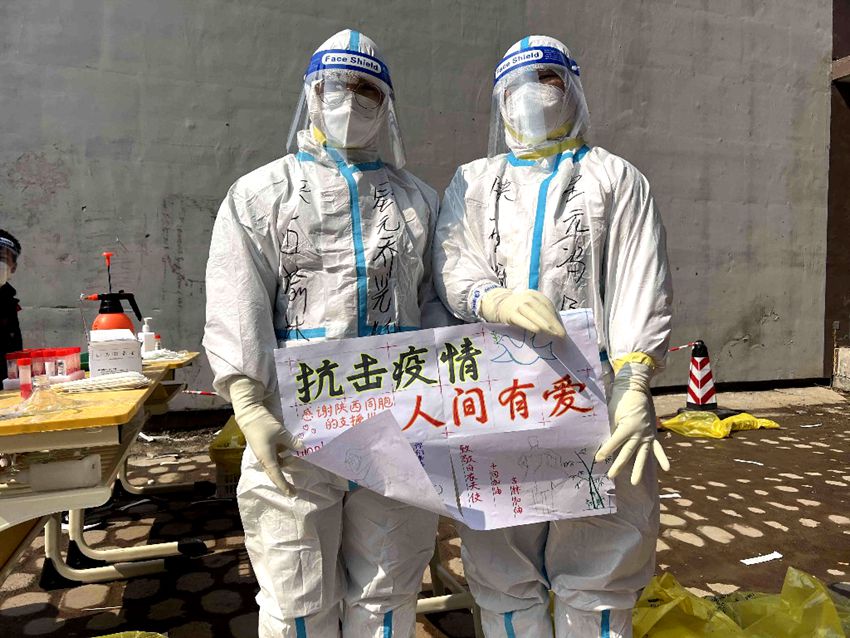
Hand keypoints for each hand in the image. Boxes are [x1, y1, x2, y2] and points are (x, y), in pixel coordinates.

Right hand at [227, 376, 303, 495]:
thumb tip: (302, 448)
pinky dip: (283, 455)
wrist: (250, 415)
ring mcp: (264, 453)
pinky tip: (290, 448)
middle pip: (275, 474)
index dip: (284, 486)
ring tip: (297, 456)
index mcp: (267, 458)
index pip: (277, 476)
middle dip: (284, 482)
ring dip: (286, 463)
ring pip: (277, 464)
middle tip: (294, 489)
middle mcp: (264, 458)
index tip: (291, 494)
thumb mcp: (281, 433)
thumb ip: (292, 442)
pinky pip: (275, 456)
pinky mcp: (264, 447)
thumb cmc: (264, 425)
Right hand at [479, 288, 565, 336]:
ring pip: (533, 314)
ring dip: (544, 325)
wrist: (498, 305)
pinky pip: (521, 319)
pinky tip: (538, 331)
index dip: (556, 318)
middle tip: (561, 335)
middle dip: (553, 323)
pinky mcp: (510, 314)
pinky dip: (530, 325)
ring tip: (553, 334)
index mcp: (535, 295)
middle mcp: (527, 297)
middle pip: (542, 310)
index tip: (563, 330)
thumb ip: (542, 313)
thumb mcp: (531, 306)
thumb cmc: (519, 309)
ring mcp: (518, 305)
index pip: (548, 306)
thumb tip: (557, 328)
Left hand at [595, 361, 668, 484]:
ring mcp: (647, 434)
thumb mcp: (613, 413)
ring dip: (638, 469)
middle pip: (628, 451)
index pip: (615, 441)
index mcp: (627, 426)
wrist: (637, 388)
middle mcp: (639, 432)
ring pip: (642, 454)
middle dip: (619, 464)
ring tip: (634, 483)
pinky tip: (666, 469)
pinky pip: (658, 448)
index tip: (597, 459)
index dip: (606, 450)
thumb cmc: (621, 400)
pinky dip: (662, 458)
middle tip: (611, 475)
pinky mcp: (652, 434)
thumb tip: (608, 444)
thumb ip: (613, 429)